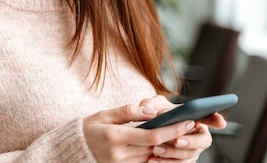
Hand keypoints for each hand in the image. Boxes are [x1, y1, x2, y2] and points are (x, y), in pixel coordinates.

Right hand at [83, 96, 225, 162]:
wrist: (76, 148)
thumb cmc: (90, 128)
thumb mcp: (104, 115)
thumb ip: (127, 111)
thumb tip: (150, 110)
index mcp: (114, 137)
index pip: (151, 135)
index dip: (172, 129)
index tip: (187, 121)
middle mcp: (119, 155)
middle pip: (156, 147)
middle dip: (175, 137)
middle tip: (190, 125)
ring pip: (154, 157)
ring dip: (169, 147)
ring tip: (182, 135)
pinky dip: (158, 155)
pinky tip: (166, 146)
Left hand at [141, 97, 226, 162]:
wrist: (146, 132)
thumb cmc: (155, 115)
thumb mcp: (152, 106)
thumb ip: (150, 104)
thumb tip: (150, 111)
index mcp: (195, 118)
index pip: (209, 118)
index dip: (216, 120)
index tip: (220, 122)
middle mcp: (197, 135)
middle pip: (203, 141)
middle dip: (190, 142)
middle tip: (175, 141)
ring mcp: (192, 150)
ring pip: (190, 156)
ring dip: (173, 154)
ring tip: (156, 150)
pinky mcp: (182, 161)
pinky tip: (152, 159)